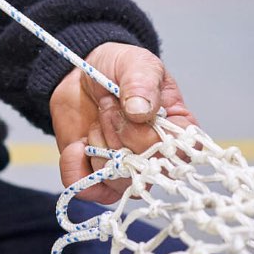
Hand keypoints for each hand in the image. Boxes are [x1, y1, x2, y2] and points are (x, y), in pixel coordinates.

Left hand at [50, 42, 196, 203]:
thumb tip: (140, 113)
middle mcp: (155, 157)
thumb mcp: (135, 64)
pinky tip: (77, 144)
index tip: (131, 112)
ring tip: (97, 119)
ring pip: (115, 179)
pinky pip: (86, 189)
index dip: (150, 136)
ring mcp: (126, 171)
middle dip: (118, 132)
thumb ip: (141, 83)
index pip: (178, 152)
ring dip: (98, 144)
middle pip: (144, 168)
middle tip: (108, 105)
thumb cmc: (118, 69)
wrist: (80, 75)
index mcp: (176, 130)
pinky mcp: (97, 178)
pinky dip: (75, 165)